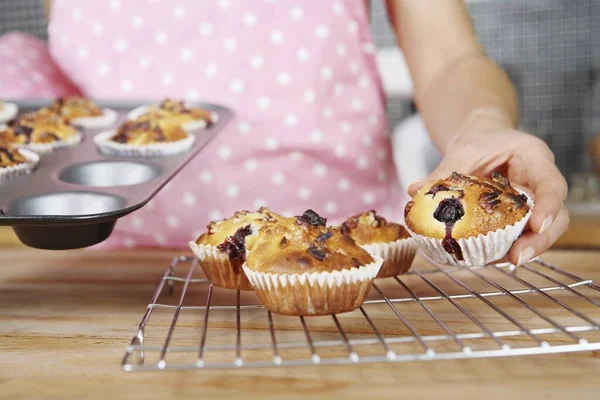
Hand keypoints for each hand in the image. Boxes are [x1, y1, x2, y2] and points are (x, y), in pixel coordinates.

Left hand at [408, 109, 568, 265]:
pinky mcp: (520, 215)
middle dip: (539, 240)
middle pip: (556, 215)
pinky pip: (520, 233)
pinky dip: (506, 246)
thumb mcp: (463, 149)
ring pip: (542, 230)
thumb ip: (444, 171)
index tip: (536, 225)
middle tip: (516, 257)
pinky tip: (488, 257)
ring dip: (524, 248)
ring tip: (500, 261)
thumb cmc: (479, 138)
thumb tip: (415, 191)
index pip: (552, 184)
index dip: (549, 206)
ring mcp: (534, 201)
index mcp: (534, 158)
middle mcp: (540, 182)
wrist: (483, 137)